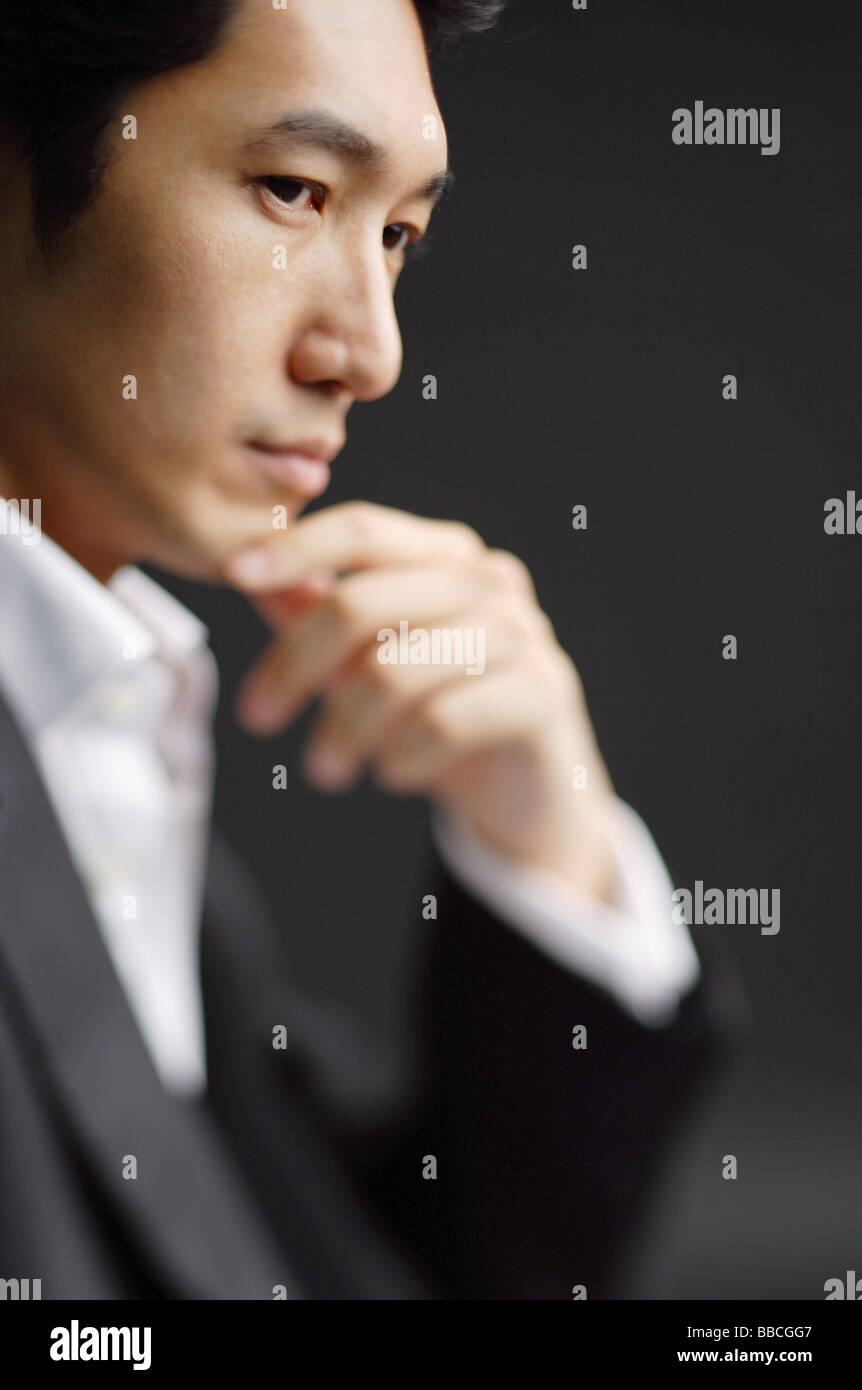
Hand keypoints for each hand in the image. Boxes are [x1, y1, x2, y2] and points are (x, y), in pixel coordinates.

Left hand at [223, 501, 617, 902]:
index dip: (294, 547)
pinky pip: (444, 721)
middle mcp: (489, 581)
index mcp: (446, 555)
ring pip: (395, 672)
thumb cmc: (443, 712)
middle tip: (256, 716)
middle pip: (362, 603)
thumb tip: (250, 573)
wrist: (529, 789)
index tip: (232, 573)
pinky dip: (401, 756)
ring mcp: (522, 635)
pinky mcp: (542, 696)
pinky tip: (392, 774)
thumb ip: (318, 612)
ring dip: (343, 728)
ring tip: (325, 769)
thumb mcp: (371, 659)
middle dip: (295, 664)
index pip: (362, 529)